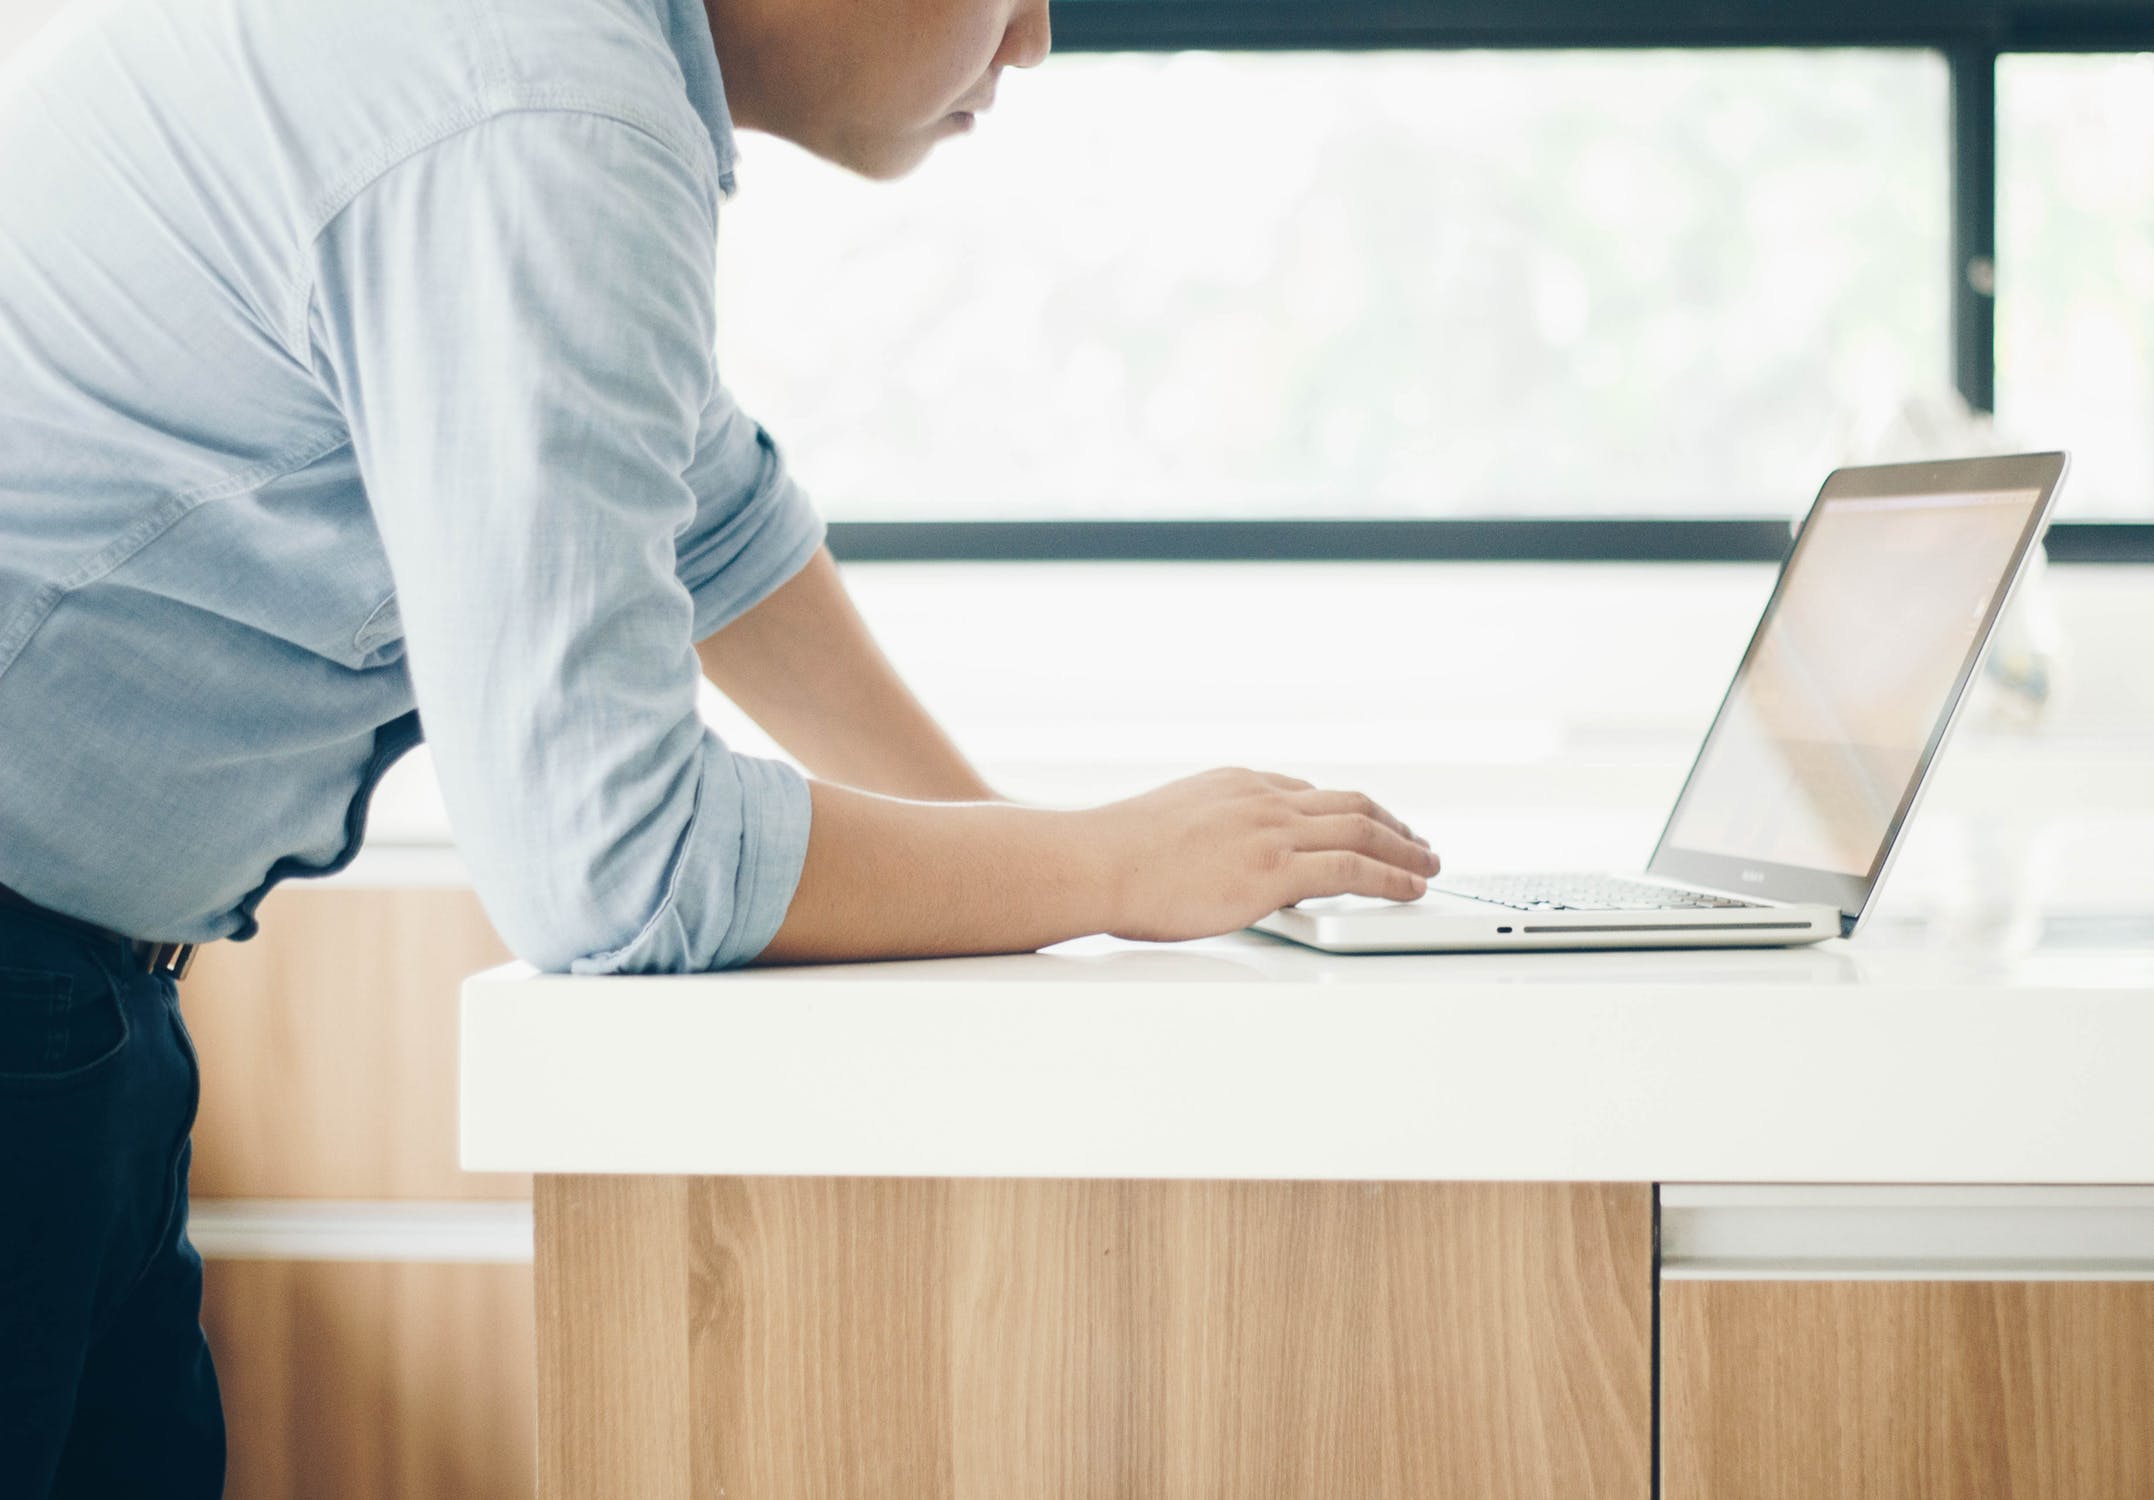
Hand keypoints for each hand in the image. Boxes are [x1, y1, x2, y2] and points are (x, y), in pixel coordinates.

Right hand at [1083, 767, 1438, 942]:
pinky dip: (1392, 876)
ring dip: (1405, 848)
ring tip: (1429, 864)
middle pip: (1349, 803)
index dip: (1346, 811)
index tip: (1363, 823)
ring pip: (1362, 829)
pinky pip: (1353, 868)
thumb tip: (1215, 860)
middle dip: (1390, 822)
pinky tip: (1411, 886)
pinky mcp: (1274, 870)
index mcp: (1236, 783)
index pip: (1308, 793)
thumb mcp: (1170, 823)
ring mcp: (1271, 831)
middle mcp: (1262, 798)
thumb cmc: (1115, 854)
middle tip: (1415, 840)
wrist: (1095, 862)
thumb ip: (1208, 832)